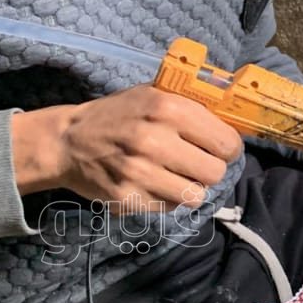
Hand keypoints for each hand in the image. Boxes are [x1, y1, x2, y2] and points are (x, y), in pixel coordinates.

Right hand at [12, 86, 242, 212]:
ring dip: (190, 187)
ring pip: (196, 195)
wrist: (68, 141)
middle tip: (196, 163)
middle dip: (210, 169)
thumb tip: (235, 119)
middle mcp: (155, 140)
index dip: (228, 148)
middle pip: (215, 172)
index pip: (226, 142)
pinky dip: (167, 199)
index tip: (220, 149)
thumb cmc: (120, 115)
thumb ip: (193, 105)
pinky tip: (154, 184)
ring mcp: (140, 172)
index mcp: (168, 108)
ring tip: (175, 174)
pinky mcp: (127, 199)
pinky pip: (170, 208)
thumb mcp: (155, 94)